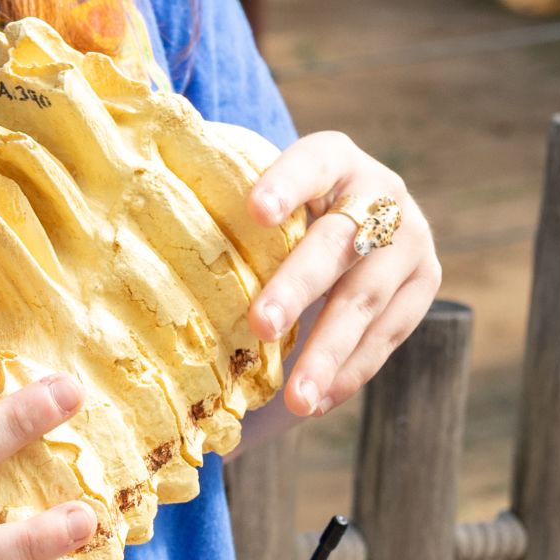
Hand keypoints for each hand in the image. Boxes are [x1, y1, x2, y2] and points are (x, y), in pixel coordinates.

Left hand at [243, 134, 442, 418]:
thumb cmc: (286, 212)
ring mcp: (411, 238)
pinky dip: (349, 372)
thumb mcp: (267, 194)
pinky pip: (387, 335)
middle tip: (259, 327)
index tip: (254, 211)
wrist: (363, 213)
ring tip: (295, 400)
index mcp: (335, 157)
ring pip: (366, 299)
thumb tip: (134, 241)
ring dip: (328, 352)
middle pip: (338, 243)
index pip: (311, 163)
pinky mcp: (424, 282)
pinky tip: (316, 401)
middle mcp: (382, 192)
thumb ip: (226, 209)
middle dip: (299, 287)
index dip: (286, 184)